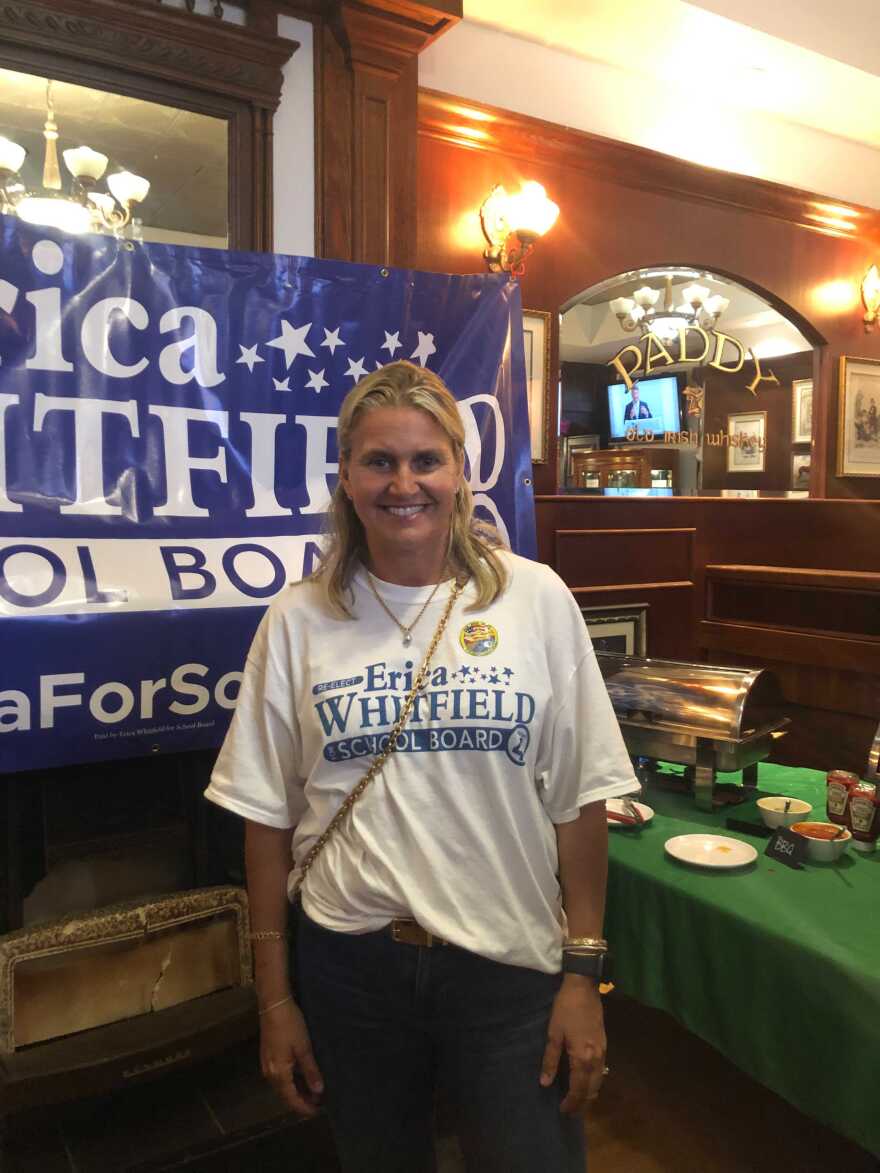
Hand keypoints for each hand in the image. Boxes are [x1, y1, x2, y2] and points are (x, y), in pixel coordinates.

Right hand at [260, 998, 324, 1116]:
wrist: (273, 1005)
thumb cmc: (290, 1025)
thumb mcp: (304, 1048)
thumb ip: (310, 1071)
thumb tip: (319, 1091)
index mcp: (278, 1074)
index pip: (292, 1099)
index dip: (304, 1108)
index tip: (318, 1112)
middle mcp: (269, 1073)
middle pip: (285, 1095)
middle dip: (301, 1101)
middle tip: (319, 1102)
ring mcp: (267, 1065)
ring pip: (282, 1086)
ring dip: (296, 1091)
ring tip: (313, 1091)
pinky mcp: (268, 1057)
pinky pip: (279, 1077)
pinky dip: (291, 1081)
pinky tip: (301, 1077)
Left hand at [539, 975, 606, 1112]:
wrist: (584, 987)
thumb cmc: (565, 1009)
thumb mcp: (553, 1033)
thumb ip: (550, 1059)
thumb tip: (544, 1082)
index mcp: (582, 1057)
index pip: (579, 1089)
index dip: (571, 1102)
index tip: (562, 1110)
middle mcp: (596, 1058)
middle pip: (592, 1089)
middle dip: (582, 1102)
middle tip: (570, 1109)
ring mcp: (603, 1051)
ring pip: (599, 1081)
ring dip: (589, 1093)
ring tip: (577, 1098)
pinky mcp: (604, 1044)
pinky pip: (601, 1070)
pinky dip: (594, 1080)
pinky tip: (585, 1079)